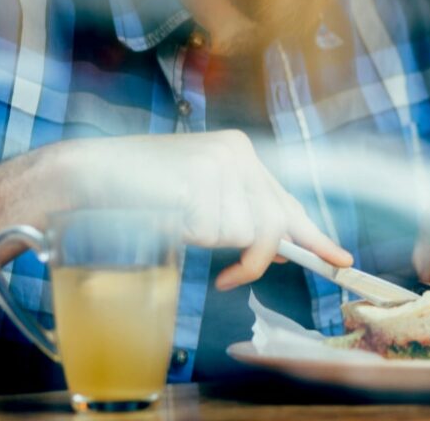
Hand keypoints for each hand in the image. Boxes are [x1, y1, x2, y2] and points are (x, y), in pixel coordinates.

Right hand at [54, 131, 351, 289]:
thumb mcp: (199, 198)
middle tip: (230, 277)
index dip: (314, 235)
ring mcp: (220, 163)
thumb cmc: (137, 191)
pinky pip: (215, 233)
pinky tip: (168, 216)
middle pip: (274, 223)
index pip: (286, 201)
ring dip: (210, 243)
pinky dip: (191, 237)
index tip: (341, 259)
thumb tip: (283, 248)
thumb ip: (240, 214)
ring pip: (242, 234)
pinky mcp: (201, 178)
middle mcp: (237, 152)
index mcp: (239, 152)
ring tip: (177, 221)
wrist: (88, 173)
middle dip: (256, 259)